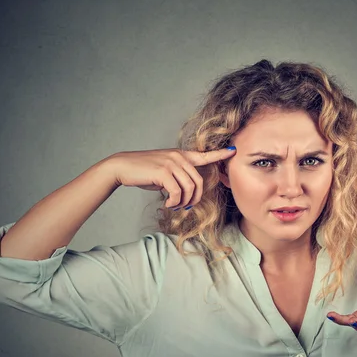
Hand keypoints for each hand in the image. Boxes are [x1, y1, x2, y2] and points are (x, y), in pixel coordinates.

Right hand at [109, 147, 236, 208]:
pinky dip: (174, 202)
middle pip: (199, 182)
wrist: (123, 166)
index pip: (204, 155)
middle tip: (185, 206)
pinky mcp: (164, 172)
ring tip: (174, 205)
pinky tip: (167, 204)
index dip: (220, 154)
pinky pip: (177, 192)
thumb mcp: (164, 171)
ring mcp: (172, 163)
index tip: (233, 150)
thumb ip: (177, 176)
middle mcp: (179, 157)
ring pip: (190, 188)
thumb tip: (186, 191)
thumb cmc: (143, 171)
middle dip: (195, 198)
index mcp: (181, 155)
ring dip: (183, 202)